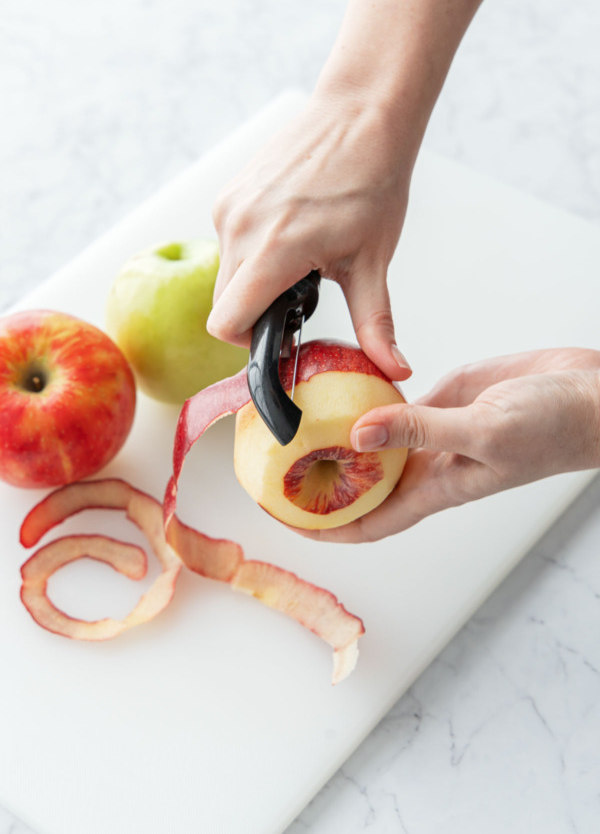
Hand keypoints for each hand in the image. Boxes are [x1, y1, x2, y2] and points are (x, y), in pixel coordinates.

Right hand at [208, 89, 412, 381]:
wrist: (362, 113)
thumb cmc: (372, 180)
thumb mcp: (372, 261)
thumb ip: (374, 322)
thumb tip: (395, 369)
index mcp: (274, 250)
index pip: (227, 323)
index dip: (250, 341)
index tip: (281, 333)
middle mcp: (240, 227)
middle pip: (225, 302)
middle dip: (257, 311)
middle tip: (301, 295)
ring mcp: (231, 207)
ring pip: (226, 271)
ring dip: (255, 279)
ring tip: (301, 256)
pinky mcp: (230, 192)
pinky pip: (229, 240)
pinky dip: (252, 250)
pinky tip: (291, 230)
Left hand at [304, 348, 599, 542]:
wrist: (591, 394)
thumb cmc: (554, 427)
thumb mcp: (484, 430)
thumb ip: (421, 431)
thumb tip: (357, 435)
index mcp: (437, 487)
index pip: (368, 522)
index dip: (323, 529)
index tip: (280, 519)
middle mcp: (427, 464)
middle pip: (359, 486)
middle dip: (315, 482)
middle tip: (268, 464)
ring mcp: (431, 431)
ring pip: (371, 443)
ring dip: (334, 439)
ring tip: (288, 425)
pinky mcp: (441, 399)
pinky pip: (390, 404)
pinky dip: (362, 399)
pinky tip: (336, 384)